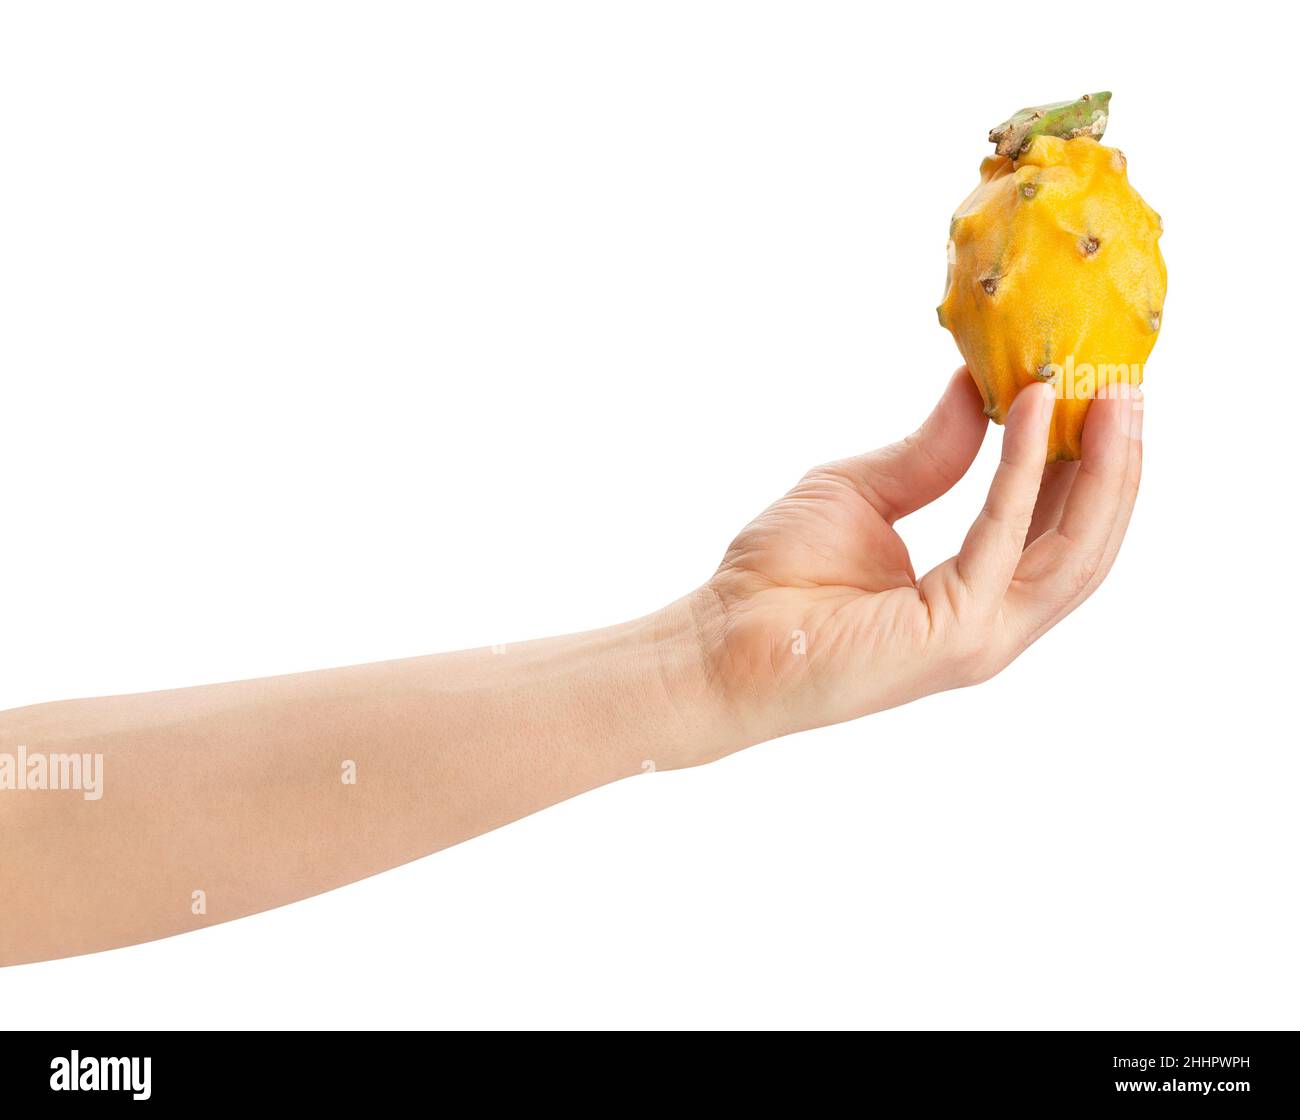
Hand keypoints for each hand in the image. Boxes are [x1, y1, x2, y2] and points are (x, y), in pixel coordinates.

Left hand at [689, 369, 1142, 749]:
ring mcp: (979, 637)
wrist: (717, 641)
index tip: (1102, 391)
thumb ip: (930, 453)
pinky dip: (1024, 469)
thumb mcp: (863, 493)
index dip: (1089, 462)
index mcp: (973, 596)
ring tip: (1112, 390)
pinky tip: (1035, 410)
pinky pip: (1004, 538)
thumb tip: (977, 388)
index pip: (1058, 529)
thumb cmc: (777, 578)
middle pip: (1085, 541)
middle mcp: (990, 623)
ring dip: (1101, 466)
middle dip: (1117, 462)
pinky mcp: (954, 635)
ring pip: (1073, 550)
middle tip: (1127, 383)